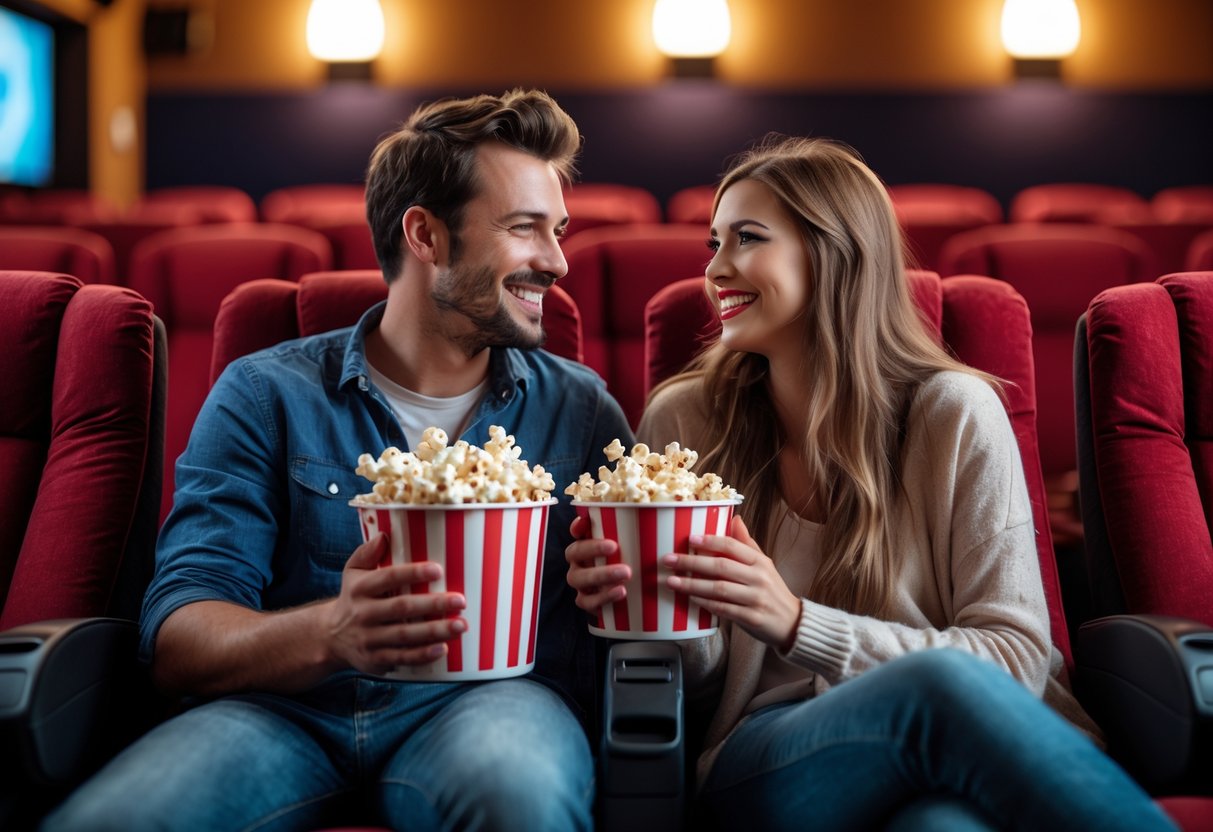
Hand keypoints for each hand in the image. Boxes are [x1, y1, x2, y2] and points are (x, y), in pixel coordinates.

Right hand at [322, 533, 466, 674]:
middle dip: (433, 604)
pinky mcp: (375, 659)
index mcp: (360, 588)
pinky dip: (421, 655)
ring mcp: (369, 638)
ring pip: (405, 636)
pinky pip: (401, 658)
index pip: (388, 577)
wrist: (330, 636)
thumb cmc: (353, 597)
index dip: (413, 573)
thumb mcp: (352, 572)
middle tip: (460, 601)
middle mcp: (363, 613)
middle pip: (401, 608)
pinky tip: (442, 649)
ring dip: (434, 631)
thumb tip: (384, 535)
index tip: (438, 570)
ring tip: (460, 625)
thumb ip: (367, 553)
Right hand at [565, 514, 631, 615]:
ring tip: (626, 572)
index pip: (576, 531)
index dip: (579, 526)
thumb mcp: (631, 548)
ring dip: (601, 574)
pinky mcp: (586, 602)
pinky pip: (588, 601)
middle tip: (614, 546)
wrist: (629, 598)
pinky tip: (621, 592)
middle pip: (574, 552)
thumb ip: (628, 533)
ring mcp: (580, 583)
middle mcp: (578, 562)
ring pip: (579, 578)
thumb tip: (635, 514)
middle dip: (593, 548)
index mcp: (586, 545)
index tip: (587, 520)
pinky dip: (603, 597)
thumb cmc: (629, 564)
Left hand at [663, 515, 800, 651]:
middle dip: (691, 562)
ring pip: (719, 589)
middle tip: (668, 560)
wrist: (793, 623)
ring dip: (692, 585)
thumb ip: (746, 543)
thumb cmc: (772, 590)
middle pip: (721, 566)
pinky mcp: (752, 618)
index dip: (710, 541)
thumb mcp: (763, 564)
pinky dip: (705, 604)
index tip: (689, 539)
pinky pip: (724, 609)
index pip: (733, 546)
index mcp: (760, 562)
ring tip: (672, 581)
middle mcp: (759, 578)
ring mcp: (756, 599)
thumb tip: (734, 518)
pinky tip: (691, 599)